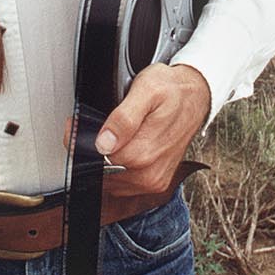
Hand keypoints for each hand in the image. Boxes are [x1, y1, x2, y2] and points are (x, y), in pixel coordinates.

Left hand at [93, 63, 210, 198]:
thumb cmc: (171, 90)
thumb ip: (124, 118)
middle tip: (97, 127)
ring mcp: (153, 181)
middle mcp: (150, 173)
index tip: (78, 126)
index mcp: (145, 153)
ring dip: (105, 161)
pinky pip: (123, 184)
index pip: (97, 160)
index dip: (84, 142)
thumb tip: (105, 143)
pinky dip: (117, 169)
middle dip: (93, 152)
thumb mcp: (147, 90)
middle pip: (102, 172)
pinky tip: (123, 148)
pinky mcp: (155, 183)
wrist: (195, 96)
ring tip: (113, 136)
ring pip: (110, 180)